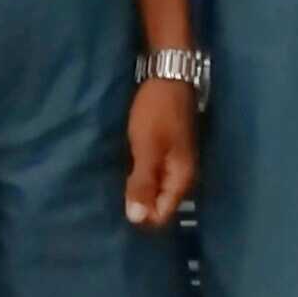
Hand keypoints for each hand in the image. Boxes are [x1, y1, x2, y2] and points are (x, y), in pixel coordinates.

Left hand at [124, 77, 198, 228]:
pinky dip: (141, 178)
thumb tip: (136, 220)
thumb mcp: (147, 148)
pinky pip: (154, 176)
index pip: (162, 215)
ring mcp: (176, 164)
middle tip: (114, 199)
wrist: (169, 76)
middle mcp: (183, 176)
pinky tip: (126, 174)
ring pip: (156, 191)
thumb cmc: (157, 113)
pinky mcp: (168, 154)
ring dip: (139, 192)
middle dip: (140, 206)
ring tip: (116, 189)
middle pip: (161, 205)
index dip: (142, 216)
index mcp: (182, 179)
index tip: (118, 209)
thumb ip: (143, 183)